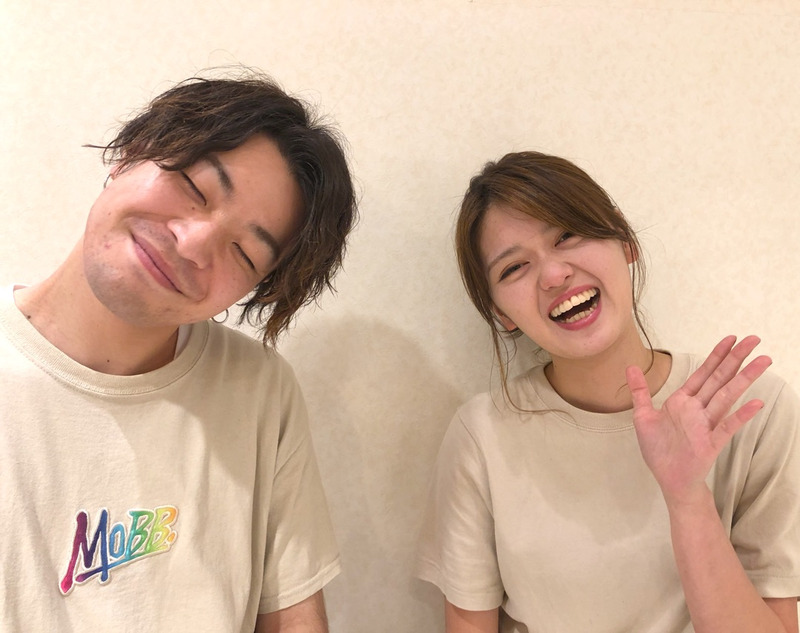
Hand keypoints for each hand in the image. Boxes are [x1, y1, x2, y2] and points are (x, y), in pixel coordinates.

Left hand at [626, 336, 771, 503]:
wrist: (668, 479)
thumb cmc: (658, 450)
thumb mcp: (643, 416)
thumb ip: (639, 391)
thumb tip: (631, 366)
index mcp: (683, 401)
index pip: (703, 373)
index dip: (716, 356)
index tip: (730, 339)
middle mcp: (698, 409)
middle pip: (719, 379)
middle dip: (735, 359)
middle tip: (754, 340)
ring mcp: (707, 425)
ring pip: (728, 397)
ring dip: (744, 379)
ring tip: (763, 361)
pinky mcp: (711, 443)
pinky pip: (727, 427)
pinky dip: (741, 416)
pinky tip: (756, 403)